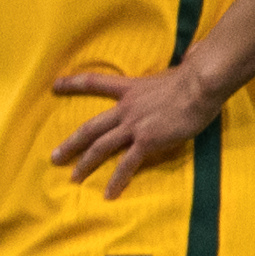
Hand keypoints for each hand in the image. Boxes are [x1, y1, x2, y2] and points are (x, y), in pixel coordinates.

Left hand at [51, 63, 224, 198]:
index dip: (74, 84)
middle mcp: (126, 108)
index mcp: (130, 89)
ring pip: (100, 147)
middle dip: (71, 143)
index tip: (55, 85)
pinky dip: (117, 180)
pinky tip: (109, 194)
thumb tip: (187, 61)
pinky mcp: (146, 141)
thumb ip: (169, 76)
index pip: (95, 82)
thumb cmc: (194, 77)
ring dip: (84, 164)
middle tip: (54, 157)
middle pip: (90, 127)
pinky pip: (126, 164)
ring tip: (73, 179)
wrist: (200, 85)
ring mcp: (134, 125)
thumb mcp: (174, 72)